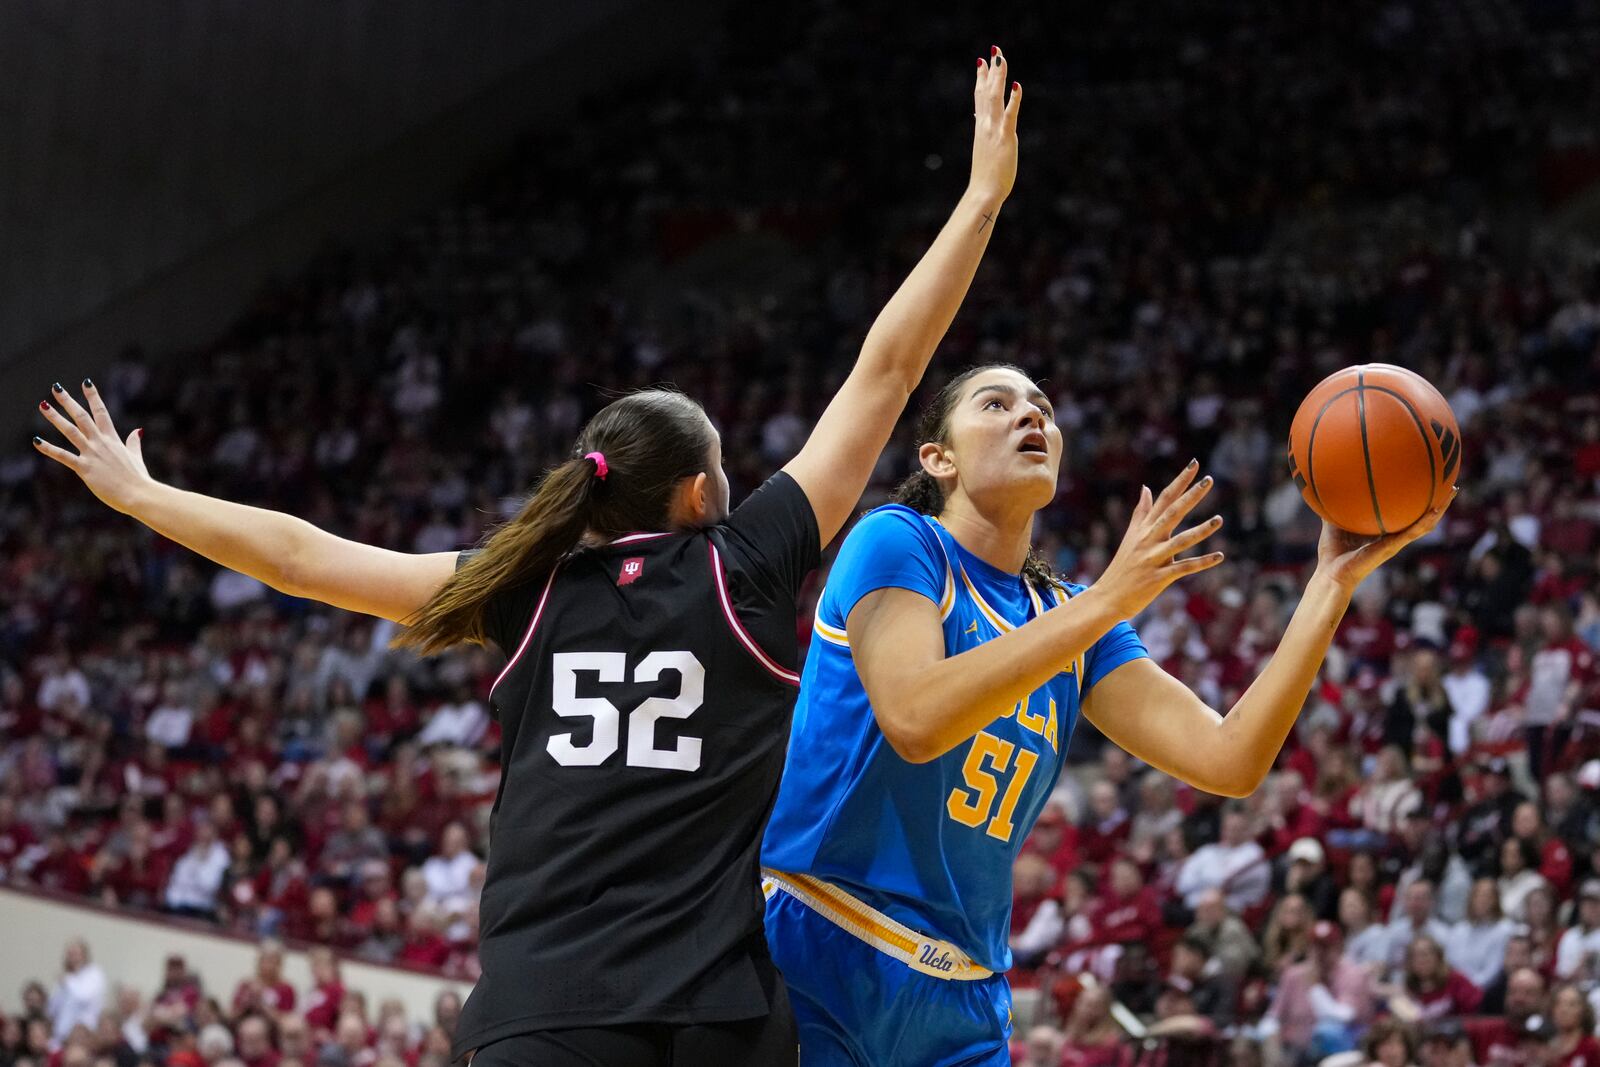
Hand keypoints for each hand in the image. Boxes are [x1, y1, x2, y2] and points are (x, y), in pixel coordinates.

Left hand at [33, 380, 154, 514]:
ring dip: (55, 417)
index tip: (86, 383)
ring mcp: (92, 454)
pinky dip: (49, 449)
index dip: (93, 396)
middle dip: (68, 401)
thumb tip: (137, 431)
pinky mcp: (85, 468)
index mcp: (113, 439)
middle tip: (56, 388)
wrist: (139, 493)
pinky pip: (64, 456)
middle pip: (82, 416)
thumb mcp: (136, 457)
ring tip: (43, 405)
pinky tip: (36, 441)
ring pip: (70, 431)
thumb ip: (133, 443)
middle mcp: (101, 443)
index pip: (101, 412)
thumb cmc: (138, 478)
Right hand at [969, 45, 1020, 201]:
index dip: (981, 78)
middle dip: (991, 70)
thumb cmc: (985, 176)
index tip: (982, 62)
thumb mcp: (984, 148)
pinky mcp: (1006, 138)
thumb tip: (979, 119)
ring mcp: (995, 130)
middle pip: (987, 91)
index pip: (979, 97)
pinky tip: (1017, 85)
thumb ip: (983, 131)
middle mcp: (986, 125)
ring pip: (995, 97)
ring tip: (1000, 58)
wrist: (983, 192)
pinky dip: (1013, 99)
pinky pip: (1010, 115)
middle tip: (994, 50)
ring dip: (998, 77)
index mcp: (981, 127)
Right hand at [1093, 460, 1224, 619]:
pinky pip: (1183, 568)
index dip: (1180, 481)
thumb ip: (1141, 512)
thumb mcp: (1130, 536)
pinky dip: (1202, 563)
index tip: (1194, 464)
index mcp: (1144, 528)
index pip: (1164, 499)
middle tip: (1209, 480)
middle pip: (1172, 513)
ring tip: (1219, 520)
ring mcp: (1153, 558)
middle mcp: (1148, 539)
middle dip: (1191, 496)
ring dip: (1201, 531)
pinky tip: (1219, 556)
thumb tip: (1145, 488)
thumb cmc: (1122, 566)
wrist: (1108, 596)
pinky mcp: (1158, 577)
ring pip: (1180, 541)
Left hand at [1314, 487, 1456, 593]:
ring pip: (1425, 525)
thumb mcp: (1334, 520)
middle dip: (1438, 502)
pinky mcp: (1392, 547)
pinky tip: (1436, 510)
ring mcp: (1395, 542)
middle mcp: (1394, 536)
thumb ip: (1336, 503)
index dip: (1418, 500)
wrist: (1331, 572)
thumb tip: (1328, 480)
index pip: (1406, 514)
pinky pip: (1413, 533)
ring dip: (1440, 509)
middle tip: (1451, 485)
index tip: (1428, 483)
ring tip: (1452, 492)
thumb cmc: (1333, 550)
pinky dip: (1425, 521)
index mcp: (1384, 531)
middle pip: (1421, 517)